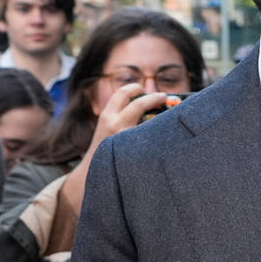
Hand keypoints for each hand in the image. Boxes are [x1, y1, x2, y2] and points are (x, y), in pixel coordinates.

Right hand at [59, 86, 167, 215]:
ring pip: (149, 121)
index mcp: (106, 116)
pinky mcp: (132, 151)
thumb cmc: (103, 151)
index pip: (122, 93)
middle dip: (154, 97)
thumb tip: (145, 104)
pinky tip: (165, 136)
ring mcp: (124, 137)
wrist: (92, 174)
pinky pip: (150, 136)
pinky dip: (159, 132)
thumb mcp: (107, 128)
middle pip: (139, 103)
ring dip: (160, 116)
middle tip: (163, 97)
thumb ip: (121, 115)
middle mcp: (114, 124)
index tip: (144, 88)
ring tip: (169, 113)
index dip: (135, 87)